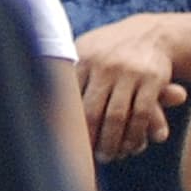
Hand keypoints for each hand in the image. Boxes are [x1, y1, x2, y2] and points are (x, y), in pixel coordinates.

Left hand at [77, 15, 190, 162]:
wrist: (152, 33)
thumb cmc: (110, 50)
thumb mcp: (87, 52)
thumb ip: (66, 74)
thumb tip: (38, 104)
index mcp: (83, 58)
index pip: (69, 99)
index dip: (67, 124)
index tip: (63, 143)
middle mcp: (104, 64)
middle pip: (91, 112)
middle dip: (88, 139)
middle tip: (87, 157)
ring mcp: (129, 71)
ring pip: (116, 117)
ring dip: (111, 142)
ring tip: (107, 157)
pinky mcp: (152, 79)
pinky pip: (140, 114)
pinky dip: (135, 135)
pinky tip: (131, 147)